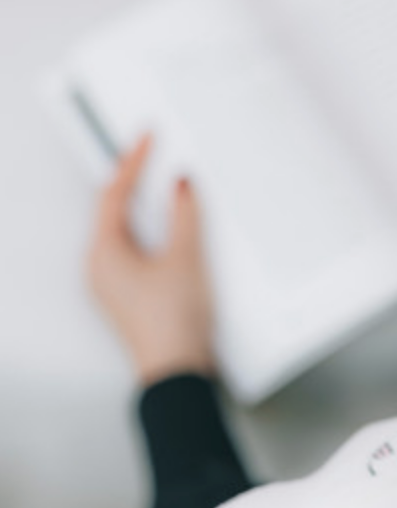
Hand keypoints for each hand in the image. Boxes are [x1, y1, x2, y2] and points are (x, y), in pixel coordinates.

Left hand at [88, 134, 215, 384]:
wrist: (177, 369)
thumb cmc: (173, 324)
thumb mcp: (186, 258)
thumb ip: (184, 215)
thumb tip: (181, 188)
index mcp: (103, 252)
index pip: (113, 193)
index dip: (132, 161)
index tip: (145, 138)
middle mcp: (99, 266)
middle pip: (114, 211)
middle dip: (134, 182)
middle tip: (150, 156)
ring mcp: (112, 283)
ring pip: (124, 232)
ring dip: (144, 210)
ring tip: (163, 189)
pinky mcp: (129, 295)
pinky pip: (134, 252)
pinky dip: (151, 234)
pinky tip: (170, 233)